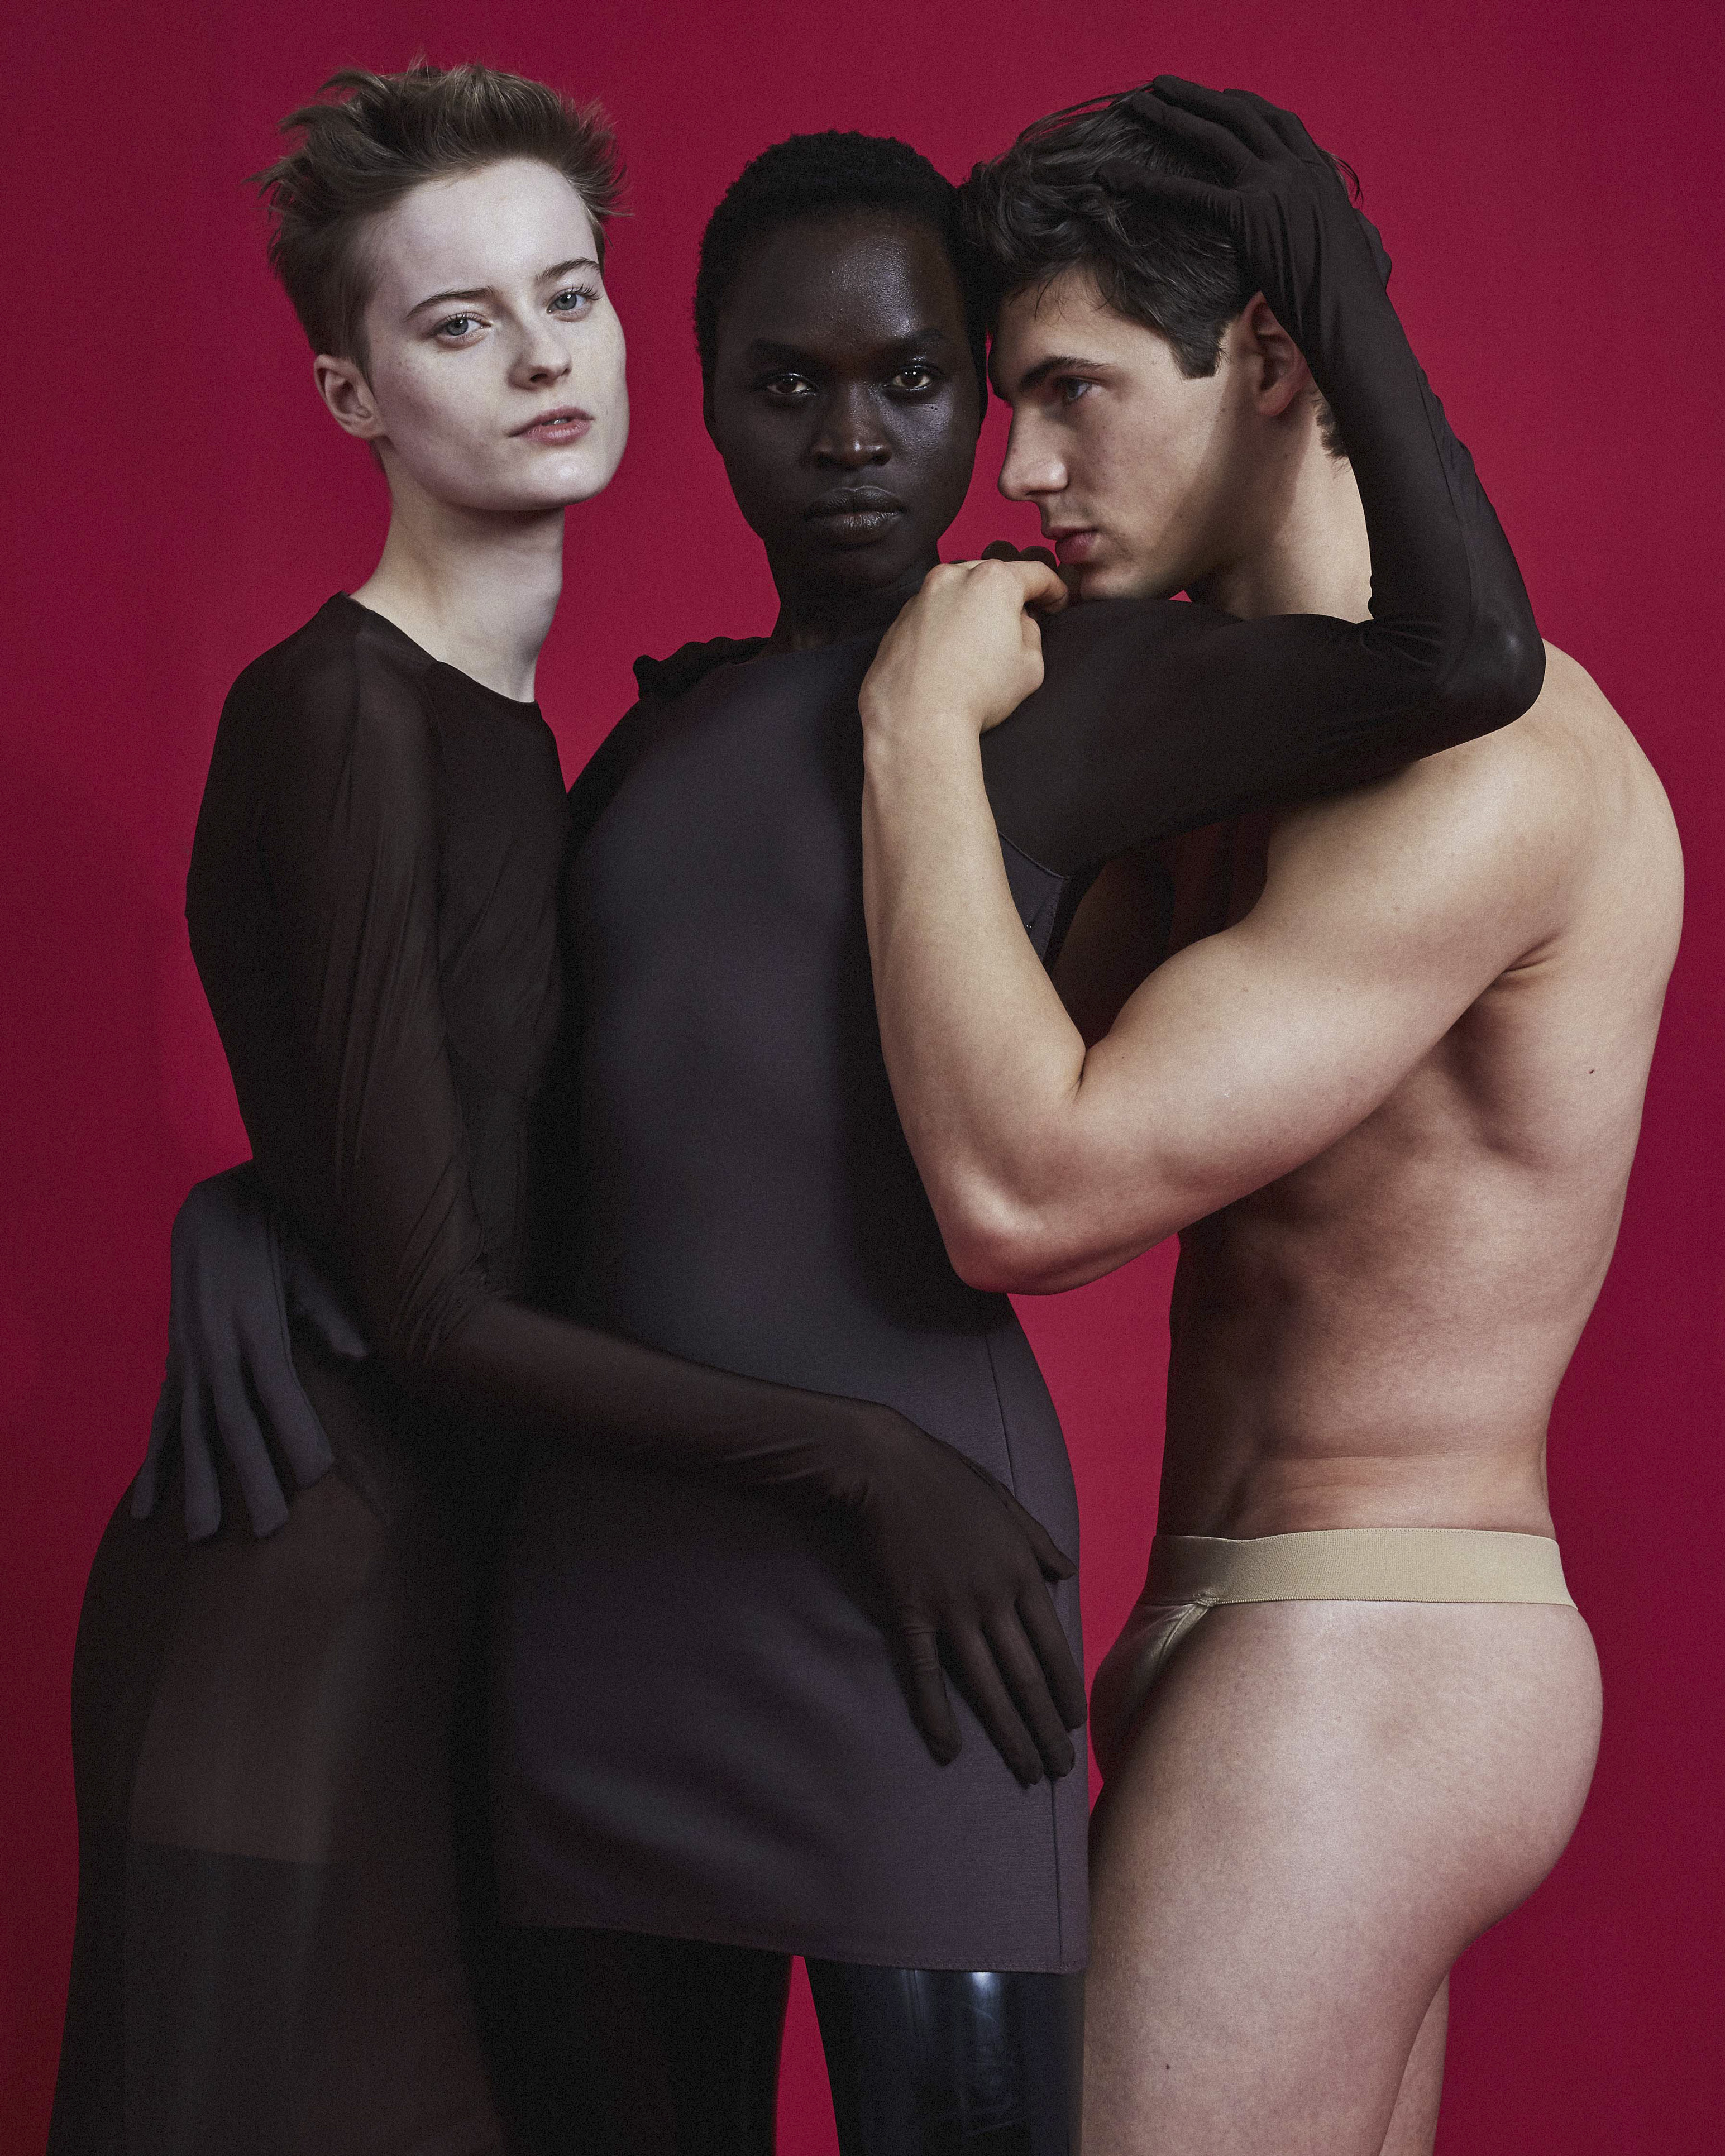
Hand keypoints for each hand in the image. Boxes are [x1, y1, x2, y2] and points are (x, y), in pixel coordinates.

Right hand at [132, 1164, 358, 1540]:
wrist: (213, 1208)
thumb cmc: (274, 1234)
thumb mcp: (308, 1261)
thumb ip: (330, 1310)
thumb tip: (360, 1353)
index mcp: (255, 1329)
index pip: (278, 1392)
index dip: (295, 1434)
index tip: (316, 1477)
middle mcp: (216, 1351)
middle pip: (234, 1426)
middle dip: (250, 1478)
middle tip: (267, 1529)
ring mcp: (190, 1361)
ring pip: (193, 1434)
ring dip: (197, 1485)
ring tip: (200, 1536)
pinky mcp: (177, 1363)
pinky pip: (164, 1421)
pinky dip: (156, 1463)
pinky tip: (147, 1507)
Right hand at [837, 1406, 1086, 1784]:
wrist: (883, 1466)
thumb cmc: (946, 1478)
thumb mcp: (1006, 1502)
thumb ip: (1040, 1542)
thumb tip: (1069, 1575)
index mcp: (1020, 1572)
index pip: (1053, 1647)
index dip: (1066, 1692)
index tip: (1074, 1725)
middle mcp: (993, 1599)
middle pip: (1027, 1678)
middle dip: (1046, 1729)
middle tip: (1059, 1770)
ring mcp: (951, 1610)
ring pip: (987, 1686)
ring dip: (1009, 1734)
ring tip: (1025, 1771)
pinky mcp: (910, 1613)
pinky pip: (927, 1673)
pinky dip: (937, 1714)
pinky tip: (949, 1750)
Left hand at [860, 558, 1068, 746]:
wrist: (917, 720)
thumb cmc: (978, 692)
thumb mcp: (1030, 664)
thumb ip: (1032, 632)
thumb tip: (1019, 623)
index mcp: (993, 580)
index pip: (1035, 574)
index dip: (1054, 589)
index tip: (1057, 604)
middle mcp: (952, 577)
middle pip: (992, 577)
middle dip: (1009, 597)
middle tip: (1018, 624)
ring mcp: (920, 597)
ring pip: (958, 593)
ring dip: (973, 609)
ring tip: (979, 642)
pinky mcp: (898, 621)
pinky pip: (931, 615)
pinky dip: (945, 626)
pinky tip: (949, 656)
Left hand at [1101, 79, 1388, 350]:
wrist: (1355, 316)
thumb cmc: (1359, 297)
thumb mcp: (1363, 249)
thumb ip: (1353, 229)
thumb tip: (1360, 232)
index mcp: (1321, 173)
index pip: (1279, 123)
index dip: (1245, 107)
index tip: (1221, 98)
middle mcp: (1298, 169)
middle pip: (1242, 116)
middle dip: (1198, 97)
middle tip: (1163, 86)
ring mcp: (1276, 186)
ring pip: (1214, 136)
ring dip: (1171, 116)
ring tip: (1138, 105)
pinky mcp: (1251, 215)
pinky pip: (1189, 193)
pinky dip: (1148, 183)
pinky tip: (1116, 177)